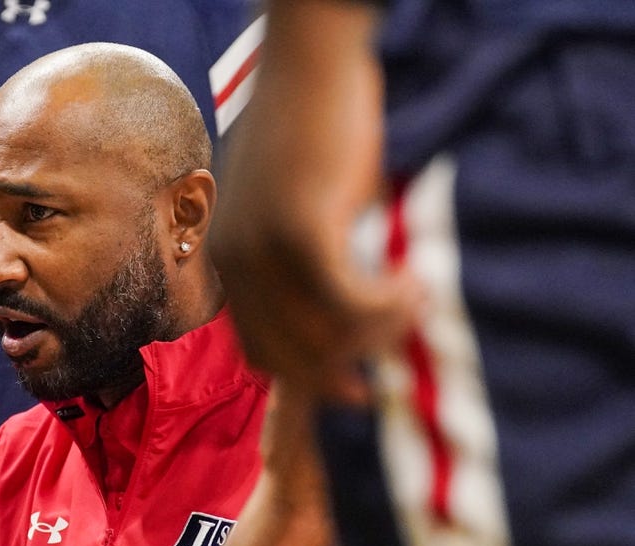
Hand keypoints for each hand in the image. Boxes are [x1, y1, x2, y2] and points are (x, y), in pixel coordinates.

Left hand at [208, 0, 421, 402]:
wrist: (311, 63)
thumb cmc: (314, 132)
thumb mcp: (299, 208)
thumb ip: (304, 263)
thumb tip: (343, 322)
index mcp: (228, 261)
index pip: (259, 352)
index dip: (309, 380)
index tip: (355, 386)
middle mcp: (235, 262)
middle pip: (289, 358)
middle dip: (345, 370)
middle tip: (394, 352)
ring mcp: (263, 249)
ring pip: (323, 335)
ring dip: (378, 332)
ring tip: (414, 301)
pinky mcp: (301, 228)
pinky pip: (347, 302)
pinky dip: (387, 306)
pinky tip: (415, 284)